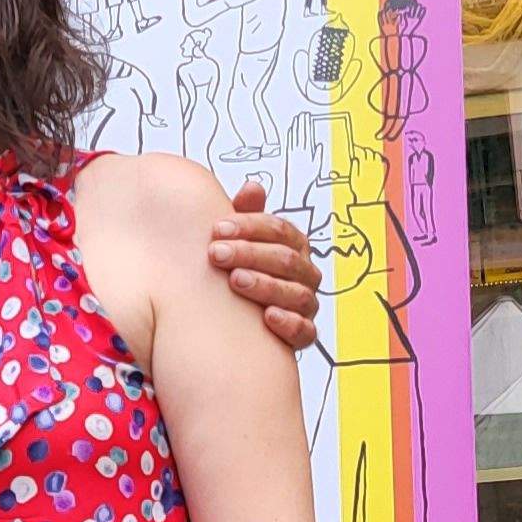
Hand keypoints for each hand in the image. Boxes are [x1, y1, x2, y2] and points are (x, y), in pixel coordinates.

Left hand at [209, 179, 322, 351]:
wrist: (238, 324)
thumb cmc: (239, 272)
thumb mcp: (239, 242)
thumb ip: (246, 216)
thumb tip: (252, 187)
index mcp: (294, 246)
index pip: (279, 229)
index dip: (249, 226)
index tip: (216, 229)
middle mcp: (305, 273)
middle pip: (285, 259)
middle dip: (250, 253)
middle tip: (216, 253)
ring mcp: (306, 304)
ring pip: (295, 292)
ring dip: (265, 285)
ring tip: (235, 280)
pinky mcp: (303, 334)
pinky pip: (305, 330)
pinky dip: (289, 323)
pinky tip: (268, 317)